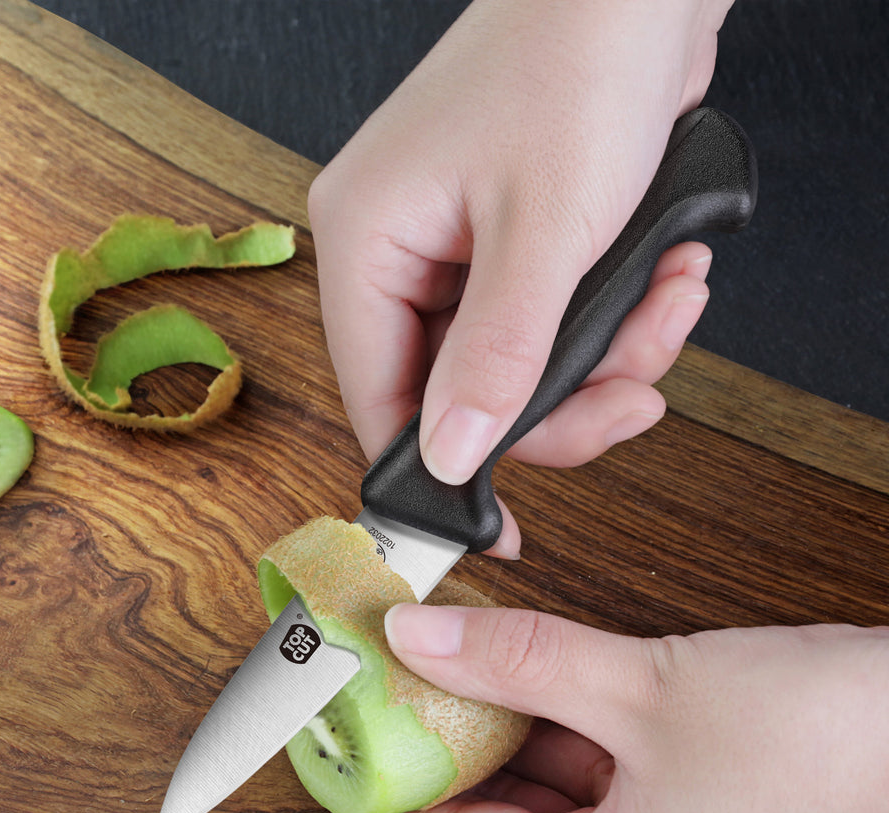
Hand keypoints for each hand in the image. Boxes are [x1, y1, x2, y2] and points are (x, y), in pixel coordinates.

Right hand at [309, 0, 732, 555]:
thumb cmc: (578, 63)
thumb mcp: (544, 234)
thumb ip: (494, 359)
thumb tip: (452, 459)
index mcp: (365, 242)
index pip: (377, 398)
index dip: (436, 475)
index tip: (501, 529)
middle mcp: (395, 251)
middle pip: (457, 395)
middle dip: (560, 407)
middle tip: (630, 398)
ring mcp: (451, 249)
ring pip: (513, 367)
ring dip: (602, 362)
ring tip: (665, 309)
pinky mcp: (505, 243)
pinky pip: (546, 324)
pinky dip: (612, 321)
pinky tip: (666, 277)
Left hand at [373, 603, 888, 812]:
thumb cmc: (808, 737)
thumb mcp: (632, 685)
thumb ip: (513, 658)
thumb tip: (416, 637)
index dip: (384, 785)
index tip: (339, 736)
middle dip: (434, 745)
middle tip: (383, 681)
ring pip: (529, 789)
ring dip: (487, 726)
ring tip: (433, 665)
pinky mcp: (668, 811)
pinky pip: (576, 771)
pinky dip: (540, 722)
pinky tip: (511, 670)